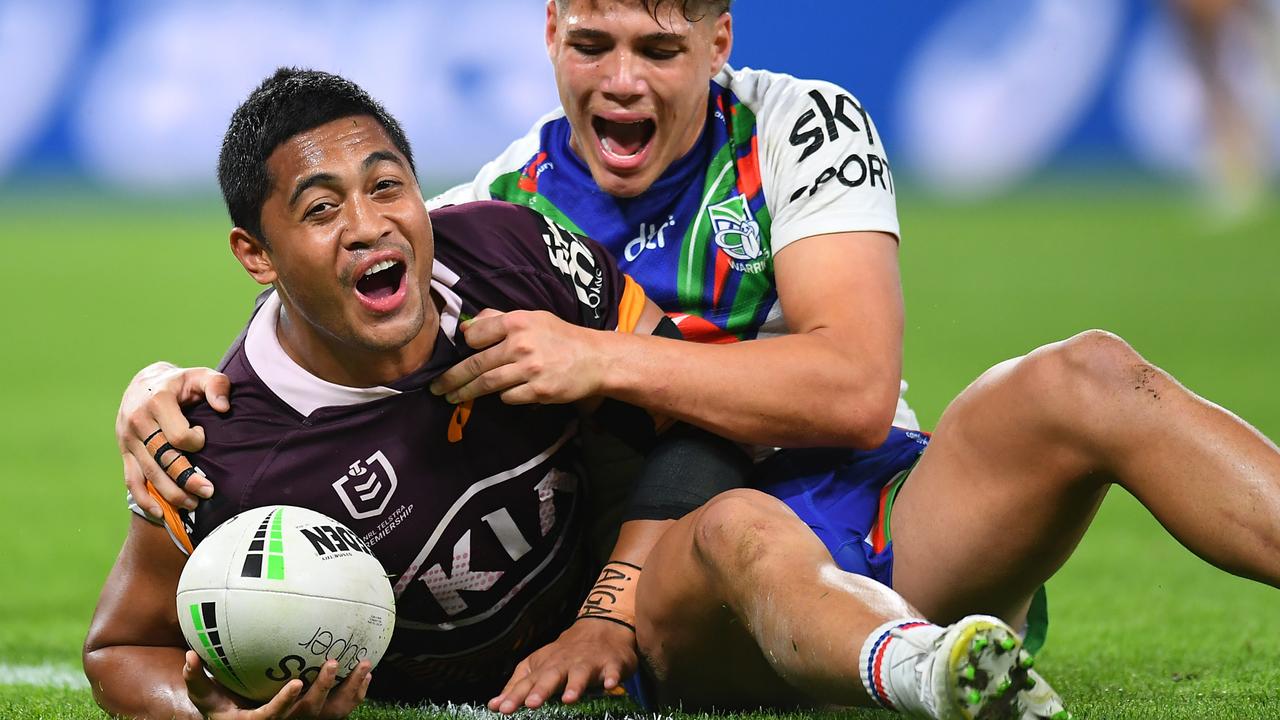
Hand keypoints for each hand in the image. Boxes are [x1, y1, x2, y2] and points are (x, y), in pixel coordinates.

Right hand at [118, 362, 229, 516]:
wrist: (144, 383)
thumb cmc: (181, 383)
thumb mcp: (200, 375)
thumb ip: (217, 385)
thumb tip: (223, 407)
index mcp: (158, 401)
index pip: (178, 435)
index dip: (196, 442)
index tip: (203, 437)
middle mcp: (138, 421)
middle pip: (163, 458)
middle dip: (187, 479)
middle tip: (208, 492)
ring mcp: (128, 439)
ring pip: (149, 473)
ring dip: (170, 493)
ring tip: (193, 505)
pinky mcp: (125, 452)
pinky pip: (131, 480)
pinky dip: (144, 499)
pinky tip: (160, 513)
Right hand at [184, 651, 371, 718]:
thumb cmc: (223, 713)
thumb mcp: (208, 701)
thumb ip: (198, 680)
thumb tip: (188, 655)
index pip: (275, 716)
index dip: (286, 702)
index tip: (297, 683)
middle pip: (310, 713)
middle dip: (324, 688)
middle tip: (333, 661)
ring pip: (333, 713)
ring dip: (351, 690)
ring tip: (364, 665)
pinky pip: (341, 711)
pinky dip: (355, 694)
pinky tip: (366, 675)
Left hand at [429, 309, 608, 405]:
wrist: (595, 359)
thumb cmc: (560, 336)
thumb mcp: (533, 317)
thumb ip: (500, 318)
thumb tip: (468, 326)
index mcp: (517, 322)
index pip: (475, 335)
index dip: (465, 345)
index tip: (457, 353)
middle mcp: (521, 345)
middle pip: (476, 365)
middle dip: (452, 379)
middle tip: (436, 388)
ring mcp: (530, 370)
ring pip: (488, 384)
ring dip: (466, 393)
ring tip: (453, 397)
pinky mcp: (538, 391)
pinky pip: (509, 397)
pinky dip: (503, 397)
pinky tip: (504, 393)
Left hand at [487, 618, 637, 713]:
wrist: (600, 628)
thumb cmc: (564, 655)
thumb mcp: (537, 667)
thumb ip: (517, 686)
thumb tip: (494, 705)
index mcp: (545, 667)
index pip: (527, 683)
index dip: (515, 696)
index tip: (502, 708)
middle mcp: (564, 664)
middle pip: (551, 676)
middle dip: (542, 690)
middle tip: (532, 704)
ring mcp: (588, 663)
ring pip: (580, 674)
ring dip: (575, 685)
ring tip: (569, 699)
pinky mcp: (611, 664)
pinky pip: (612, 671)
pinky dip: (611, 677)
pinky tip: (609, 685)